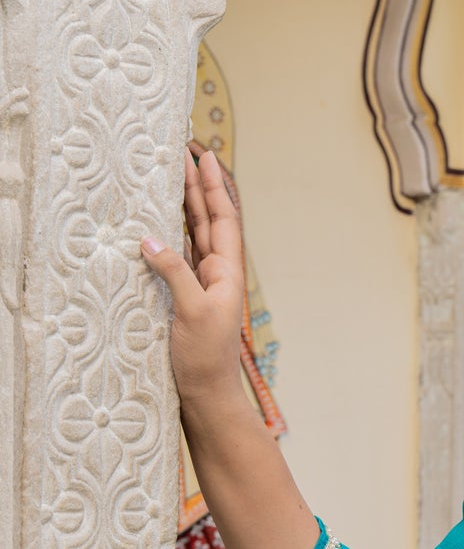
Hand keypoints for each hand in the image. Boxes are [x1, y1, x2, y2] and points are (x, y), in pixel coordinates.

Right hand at [140, 146, 246, 404]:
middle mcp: (218, 271)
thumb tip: (151, 239)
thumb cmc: (206, 357)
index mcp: (228, 270)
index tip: (205, 156)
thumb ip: (174, 273)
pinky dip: (169, 233)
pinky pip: (178, 254)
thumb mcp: (192, 311)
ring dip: (184, 205)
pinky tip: (160, 220)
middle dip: (197, 186)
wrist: (207, 394)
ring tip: (172, 175)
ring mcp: (202, 282)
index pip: (222, 217)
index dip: (213, 186)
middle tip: (184, 153)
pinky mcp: (185, 295)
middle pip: (207, 219)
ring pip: (192, 233)